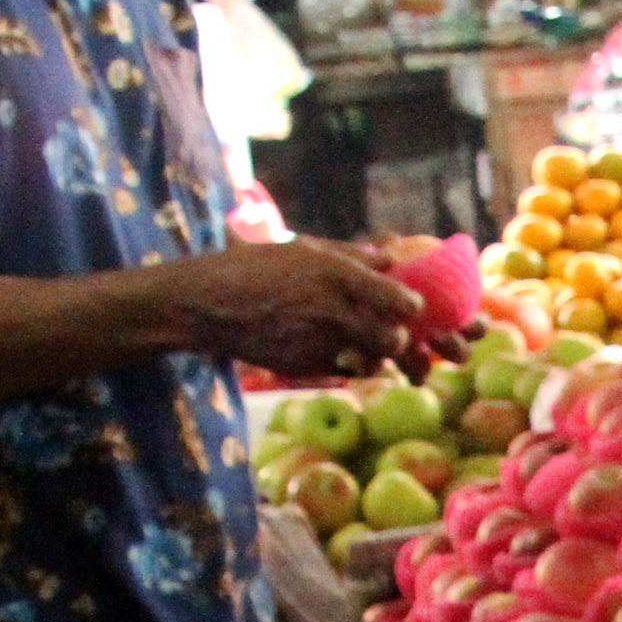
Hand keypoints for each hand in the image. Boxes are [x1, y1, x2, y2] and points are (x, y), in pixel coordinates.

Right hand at [157, 239, 422, 376]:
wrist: (209, 304)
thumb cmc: (256, 267)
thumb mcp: (304, 249)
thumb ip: (351, 256)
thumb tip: (389, 259)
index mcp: (335, 274)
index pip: (396, 298)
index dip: (412, 306)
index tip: (411, 306)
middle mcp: (331, 310)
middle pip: (393, 338)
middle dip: (402, 340)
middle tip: (398, 333)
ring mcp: (318, 342)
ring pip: (374, 362)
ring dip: (381, 357)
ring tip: (374, 346)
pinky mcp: (305, 366)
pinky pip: (346, 373)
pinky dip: (354, 366)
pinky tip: (347, 353)